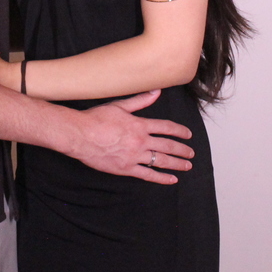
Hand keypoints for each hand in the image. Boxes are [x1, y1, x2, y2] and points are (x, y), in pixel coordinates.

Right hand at [71, 90, 193, 184]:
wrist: (80, 135)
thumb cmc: (96, 118)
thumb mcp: (119, 106)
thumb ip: (140, 100)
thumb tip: (156, 91)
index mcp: (140, 125)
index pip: (166, 127)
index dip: (180, 131)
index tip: (188, 134)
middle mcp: (140, 141)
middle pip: (168, 146)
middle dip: (182, 150)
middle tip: (191, 153)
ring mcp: (134, 156)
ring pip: (161, 161)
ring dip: (177, 164)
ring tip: (187, 166)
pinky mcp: (126, 168)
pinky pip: (148, 175)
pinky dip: (161, 178)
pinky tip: (171, 180)